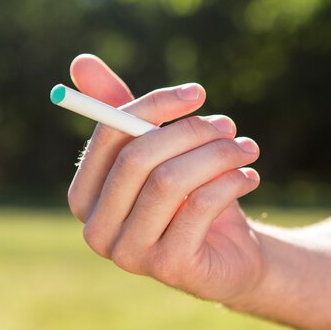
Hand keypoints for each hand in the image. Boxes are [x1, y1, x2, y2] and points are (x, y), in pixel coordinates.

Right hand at [67, 54, 264, 303]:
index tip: (197, 92)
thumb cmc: (189, 197)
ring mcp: (129, 254)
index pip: (109, 136)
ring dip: (217, 155)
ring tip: (246, 148)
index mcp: (84, 197)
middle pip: (137, 158)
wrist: (227, 255)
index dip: (154, 106)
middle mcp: (96, 230)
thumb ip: (123, 112)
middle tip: (228, 124)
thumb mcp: (159, 152)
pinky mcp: (168, 267)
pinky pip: (199, 207)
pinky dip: (231, 182)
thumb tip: (81, 61)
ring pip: (169, 181)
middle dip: (191, 132)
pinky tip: (249, 176)